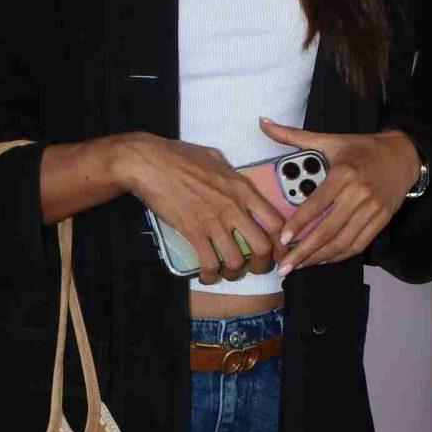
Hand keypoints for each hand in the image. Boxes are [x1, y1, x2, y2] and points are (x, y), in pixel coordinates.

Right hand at [114, 133, 280, 286]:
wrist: (149, 162)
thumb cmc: (179, 156)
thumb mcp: (214, 158)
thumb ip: (230, 172)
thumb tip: (233, 178)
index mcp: (242, 189)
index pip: (276, 221)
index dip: (283, 243)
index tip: (279, 252)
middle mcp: (233, 207)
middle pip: (263, 247)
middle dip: (263, 265)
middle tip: (255, 268)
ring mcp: (213, 221)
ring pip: (237, 261)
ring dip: (234, 273)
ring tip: (227, 272)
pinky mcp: (193, 232)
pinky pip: (209, 264)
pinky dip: (210, 275)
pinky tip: (207, 275)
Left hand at [258, 120, 421, 274]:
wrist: (403, 155)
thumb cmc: (361, 148)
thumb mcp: (329, 140)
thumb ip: (294, 136)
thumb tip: (263, 123)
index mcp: (344, 173)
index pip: (317, 204)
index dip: (299, 223)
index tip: (283, 239)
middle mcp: (359, 193)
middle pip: (327, 229)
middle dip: (303, 251)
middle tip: (284, 265)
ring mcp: (372, 210)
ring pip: (342, 242)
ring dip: (319, 257)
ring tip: (298, 266)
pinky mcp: (381, 220)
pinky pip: (358, 244)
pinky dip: (339, 256)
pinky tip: (322, 260)